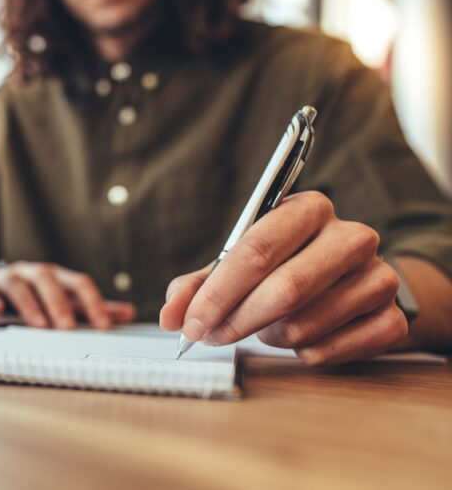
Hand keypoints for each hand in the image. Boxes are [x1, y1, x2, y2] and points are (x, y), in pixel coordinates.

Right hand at [0, 261, 135, 328]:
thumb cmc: (31, 295)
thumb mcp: (62, 299)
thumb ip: (91, 308)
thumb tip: (128, 313)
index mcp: (55, 276)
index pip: (79, 283)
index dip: (92, 302)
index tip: (104, 326)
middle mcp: (32, 273)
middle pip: (48, 280)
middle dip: (59, 303)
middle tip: (68, 327)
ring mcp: (6, 279)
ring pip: (18, 285)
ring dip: (29, 305)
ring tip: (38, 326)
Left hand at [160, 191, 407, 365]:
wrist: (352, 282)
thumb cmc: (284, 267)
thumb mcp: (237, 266)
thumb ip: (198, 286)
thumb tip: (171, 316)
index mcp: (307, 209)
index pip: (256, 250)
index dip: (217, 294)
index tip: (189, 324)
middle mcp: (351, 236)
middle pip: (284, 289)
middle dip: (236, 320)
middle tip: (211, 336)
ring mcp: (379, 277)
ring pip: (304, 325)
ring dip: (269, 337)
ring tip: (264, 328)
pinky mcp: (392, 319)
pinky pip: (330, 352)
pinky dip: (302, 354)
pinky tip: (301, 338)